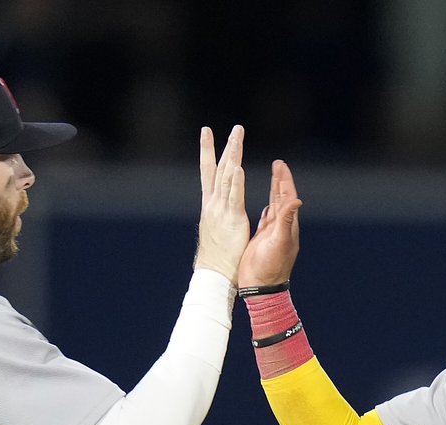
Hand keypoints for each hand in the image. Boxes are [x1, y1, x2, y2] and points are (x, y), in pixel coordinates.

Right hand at [193, 126, 248, 281]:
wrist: (214, 275)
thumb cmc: (217, 258)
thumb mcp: (217, 230)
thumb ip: (220, 215)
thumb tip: (218, 208)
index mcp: (212, 206)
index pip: (210, 174)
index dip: (209, 154)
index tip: (207, 136)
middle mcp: (214, 204)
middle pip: (217, 169)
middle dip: (222, 147)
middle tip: (223, 128)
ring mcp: (222, 210)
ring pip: (228, 177)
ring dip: (232, 155)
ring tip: (236, 136)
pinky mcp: (233, 219)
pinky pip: (235, 196)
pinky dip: (236, 181)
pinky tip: (238, 166)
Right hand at [238, 159, 301, 286]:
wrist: (261, 287)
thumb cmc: (271, 267)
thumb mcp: (279, 241)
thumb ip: (286, 220)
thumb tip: (297, 199)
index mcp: (287, 225)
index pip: (287, 197)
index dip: (284, 180)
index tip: (280, 165)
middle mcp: (282, 227)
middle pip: (282, 198)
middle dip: (280, 181)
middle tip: (277, 164)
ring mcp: (272, 233)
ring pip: (274, 207)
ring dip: (274, 191)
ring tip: (273, 177)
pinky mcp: (263, 240)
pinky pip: (266, 220)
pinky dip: (267, 209)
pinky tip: (266, 205)